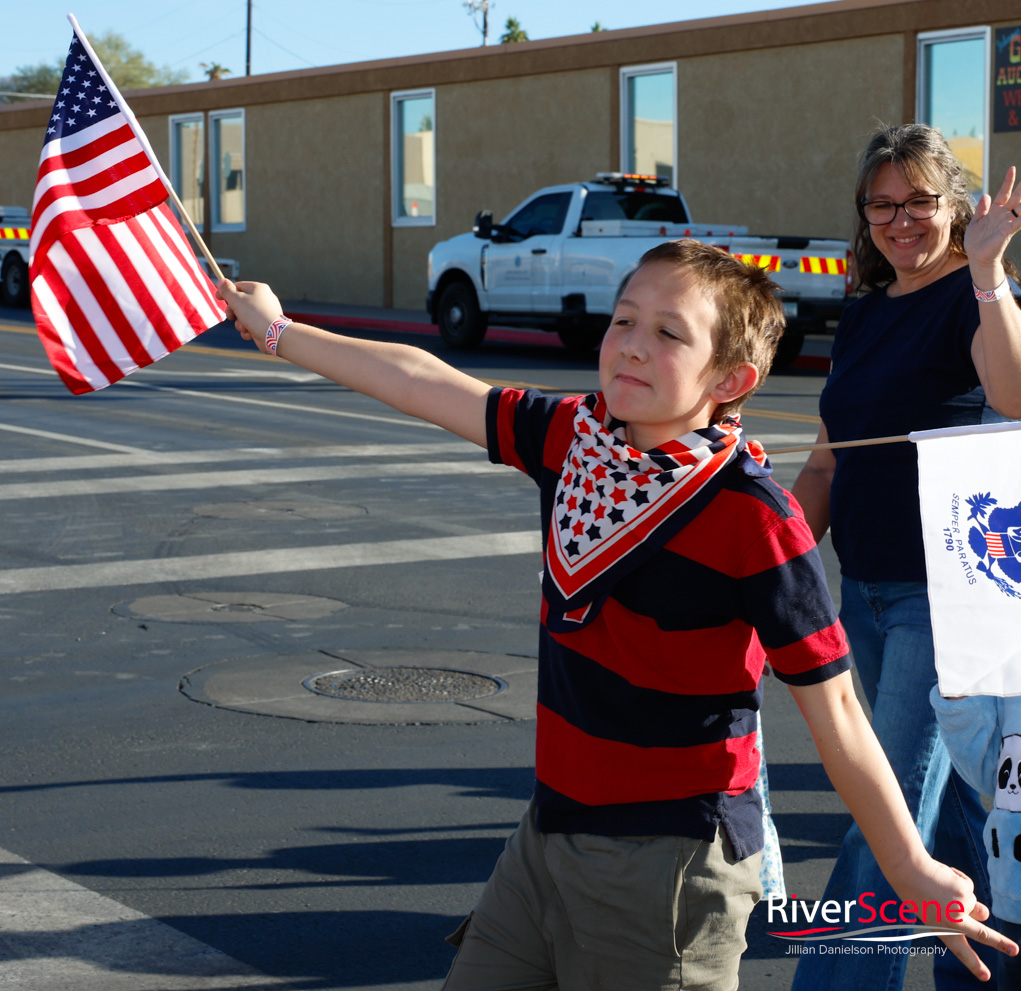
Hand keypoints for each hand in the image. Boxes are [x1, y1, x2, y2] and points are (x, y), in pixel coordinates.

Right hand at [215, 280, 284, 352]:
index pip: (238, 286)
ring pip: (244, 316)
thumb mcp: (237, 299)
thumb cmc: (255, 314)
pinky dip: (248, 330)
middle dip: (233, 311)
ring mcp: (265, 312)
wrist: (274, 335)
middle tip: (230, 316)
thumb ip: (227, 290)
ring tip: (244, 327)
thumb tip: (221, 281)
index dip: (226, 292)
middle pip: (240, 302)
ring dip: (240, 323)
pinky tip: (250, 333)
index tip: (217, 297)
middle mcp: (263, 299)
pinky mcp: (265, 325)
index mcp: (258, 288)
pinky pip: (251, 325)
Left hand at [895, 857, 1017, 980]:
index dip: (973, 964)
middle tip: (1014, 950)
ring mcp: (962, 907)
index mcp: (941, 929)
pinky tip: (943, 876)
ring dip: (966, 896)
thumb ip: (958, 916)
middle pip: (983, 935)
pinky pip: (968, 885)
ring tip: (944, 887)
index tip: (985, 977)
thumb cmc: (914, 888)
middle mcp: (954, 921)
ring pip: (975, 903)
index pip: (959, 950)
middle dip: (1000, 943)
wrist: (908, 868)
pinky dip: (958, 879)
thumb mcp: (933, 910)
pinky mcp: (966, 891)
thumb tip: (983, 913)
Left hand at [965, 166, 1020, 286]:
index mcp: (994, 212)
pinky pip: (1019, 221)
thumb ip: (981, 209)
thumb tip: (986, 195)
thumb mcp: (975, 222)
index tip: (1012, 168)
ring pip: (1020, 207)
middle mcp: (1003, 215)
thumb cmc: (976, 242)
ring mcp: (1007, 222)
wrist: (976, 258)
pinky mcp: (1008, 231)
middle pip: (1015, 197)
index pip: (1003, 193)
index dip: (1008, 182)